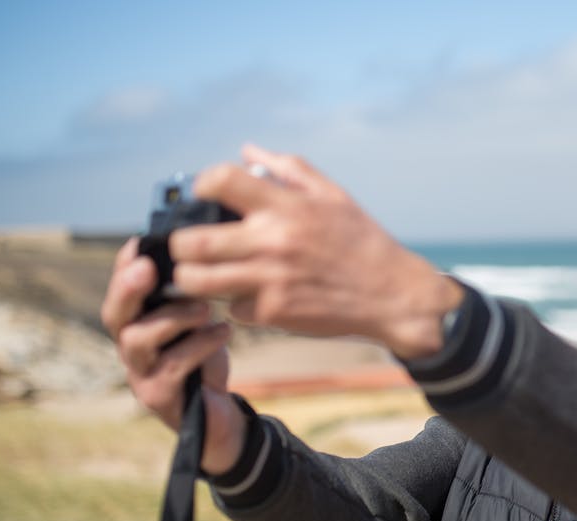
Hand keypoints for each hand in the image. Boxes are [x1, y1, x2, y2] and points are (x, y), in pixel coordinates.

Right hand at [101, 238, 246, 474]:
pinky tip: (224, 331)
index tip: (140, 242)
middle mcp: (131, 348)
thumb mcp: (199, 322)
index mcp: (137, 324)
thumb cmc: (206, 360)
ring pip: (137, 339)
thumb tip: (197, 252)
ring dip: (172, 317)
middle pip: (114, 315)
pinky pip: (172, 366)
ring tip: (205, 307)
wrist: (221, 416)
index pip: (122, 292)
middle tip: (149, 268)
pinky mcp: (158, 396)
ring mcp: (139, 374)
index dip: (125, 267)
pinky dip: (200, 344)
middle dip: (128, 288)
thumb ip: (189, 294)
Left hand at [168, 144, 462, 359]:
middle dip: (182, 243)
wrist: (394, 296)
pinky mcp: (275, 312)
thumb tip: (248, 151)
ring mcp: (270, 279)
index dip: (201, 186)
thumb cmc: (363, 242)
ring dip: (194, 278)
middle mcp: (273, 241)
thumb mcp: (334, 195)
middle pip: (191, 241)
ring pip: (198, 280)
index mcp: (286, 206)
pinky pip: (231, 307)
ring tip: (203, 274)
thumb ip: (289, 169)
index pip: (220, 181)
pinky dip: (235, 303)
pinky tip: (250, 297)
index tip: (204, 197)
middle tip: (190, 245)